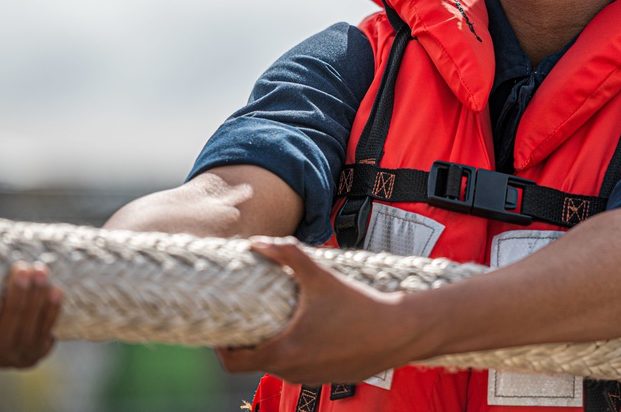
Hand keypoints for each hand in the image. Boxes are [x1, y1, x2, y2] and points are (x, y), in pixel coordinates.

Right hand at [0, 261, 61, 368]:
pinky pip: (45, 334)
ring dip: (36, 300)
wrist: (7, 320)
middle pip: (3, 335)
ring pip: (27, 334)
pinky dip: (51, 311)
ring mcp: (13, 359)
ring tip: (40, 271)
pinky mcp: (36, 354)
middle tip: (22, 269)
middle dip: (16, 300)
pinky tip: (55, 290)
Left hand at [217, 238, 426, 384]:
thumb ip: (287, 255)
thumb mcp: (320, 275)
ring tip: (277, 320)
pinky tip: (307, 329)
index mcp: (285, 351)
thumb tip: (257, 242)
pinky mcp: (329, 377)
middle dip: (247, 343)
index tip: (220, 330)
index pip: (234, 362)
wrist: (400, 330)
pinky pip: (301, 368)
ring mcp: (312, 378)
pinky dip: (296, 352)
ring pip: (279, 366)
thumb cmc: (361, 305)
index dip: (221, 348)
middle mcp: (294, 371)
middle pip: (255, 364)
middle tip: (246, 319)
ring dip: (273, 346)